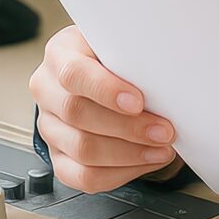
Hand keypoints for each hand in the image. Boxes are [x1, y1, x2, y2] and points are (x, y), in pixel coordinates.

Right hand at [28, 24, 182, 192]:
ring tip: (162, 148)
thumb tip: (170, 68)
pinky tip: (145, 161)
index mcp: (60, 53)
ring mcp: (50, 127)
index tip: (139, 102)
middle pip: (78, 114)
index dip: (106, 90)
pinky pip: (84, 177)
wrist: (104, 73)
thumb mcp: (122, 41)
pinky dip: (121, 173)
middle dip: (128, 127)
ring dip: (130, 154)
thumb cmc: (116, 56)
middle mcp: (48, 90)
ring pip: (82, 151)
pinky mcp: (58, 157)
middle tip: (164, 131)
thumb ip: (136, 50)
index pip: (74, 73)